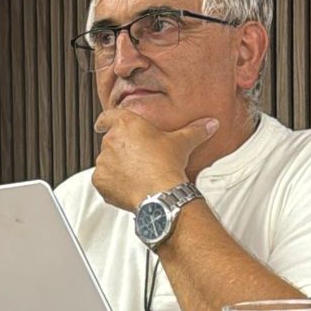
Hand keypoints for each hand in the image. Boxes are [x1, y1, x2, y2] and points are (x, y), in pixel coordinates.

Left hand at [91, 109, 218, 210]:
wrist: (159, 193)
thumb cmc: (168, 165)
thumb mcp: (182, 143)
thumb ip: (195, 130)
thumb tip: (210, 124)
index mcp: (126, 125)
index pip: (108, 116)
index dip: (104, 121)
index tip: (100, 125)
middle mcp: (111, 141)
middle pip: (111, 143)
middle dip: (121, 151)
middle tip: (138, 160)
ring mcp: (103, 161)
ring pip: (107, 162)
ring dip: (117, 167)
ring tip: (137, 175)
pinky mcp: (99, 180)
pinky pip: (103, 180)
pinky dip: (112, 184)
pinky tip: (129, 186)